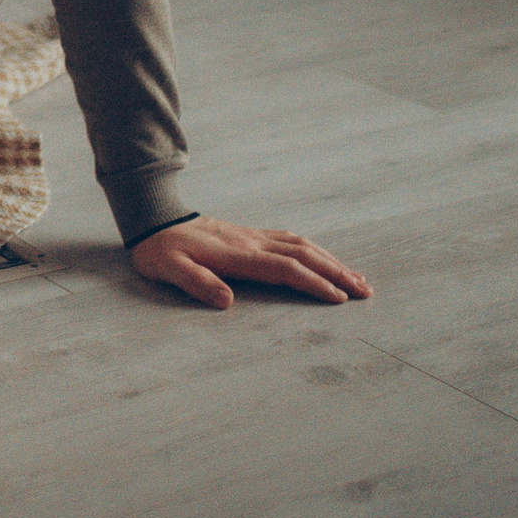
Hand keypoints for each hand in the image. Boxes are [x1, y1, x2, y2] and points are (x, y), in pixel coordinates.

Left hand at [130, 215, 371, 309]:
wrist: (152, 216)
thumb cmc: (159, 249)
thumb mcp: (168, 269)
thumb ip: (195, 283)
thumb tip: (225, 301)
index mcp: (237, 255)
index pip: (285, 268)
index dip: (313, 283)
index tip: (339, 299)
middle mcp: (251, 242)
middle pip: (304, 255)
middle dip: (336, 273)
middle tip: (365, 291)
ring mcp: (252, 235)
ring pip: (301, 245)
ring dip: (331, 260)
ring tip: (356, 277)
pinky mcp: (249, 234)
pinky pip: (289, 239)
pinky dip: (313, 250)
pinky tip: (323, 257)